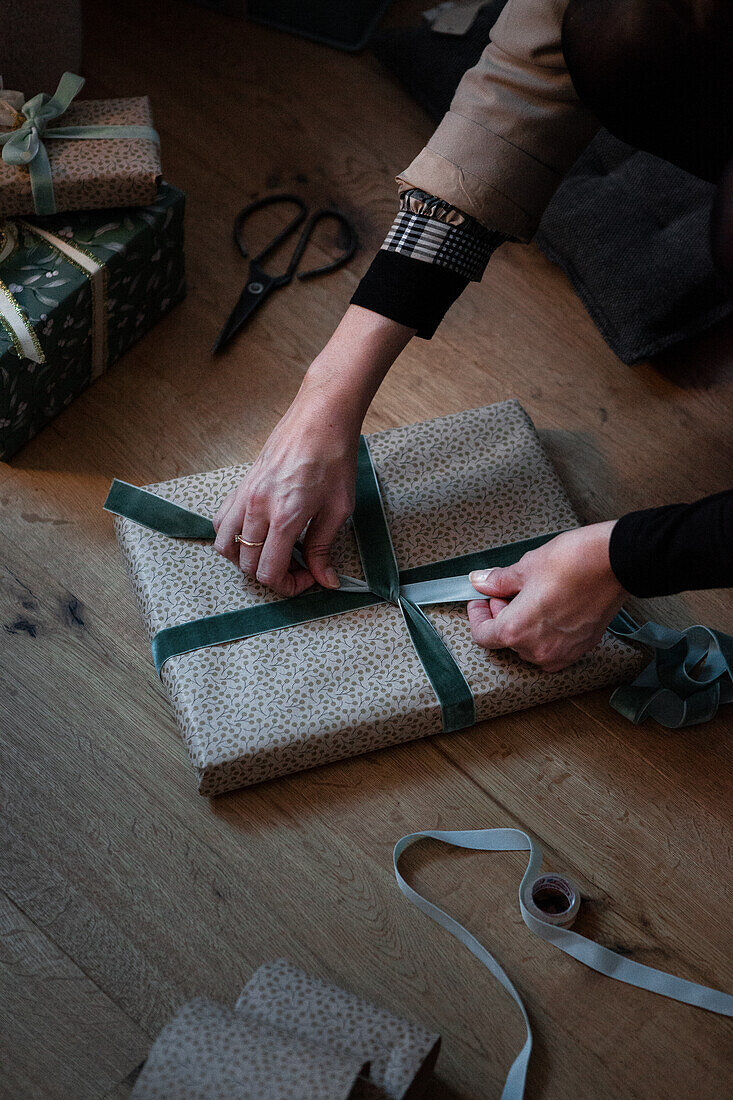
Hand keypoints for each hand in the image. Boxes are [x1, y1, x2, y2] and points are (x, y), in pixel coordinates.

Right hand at [213, 305, 414, 596]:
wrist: (321, 417)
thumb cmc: (335, 458)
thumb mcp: (339, 508)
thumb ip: (325, 547)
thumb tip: (325, 579)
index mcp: (285, 516)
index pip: (269, 572)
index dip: (289, 586)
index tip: (309, 578)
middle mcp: (257, 508)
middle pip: (247, 565)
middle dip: (273, 575)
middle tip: (298, 567)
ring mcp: (245, 495)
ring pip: (225, 546)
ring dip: (246, 559)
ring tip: (272, 553)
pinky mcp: (241, 484)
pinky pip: (222, 521)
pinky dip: (233, 536)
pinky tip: (256, 533)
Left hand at [467, 522, 625, 671]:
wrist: (617, 561)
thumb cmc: (574, 562)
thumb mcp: (526, 567)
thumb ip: (499, 581)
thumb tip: (482, 582)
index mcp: (517, 630)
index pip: (482, 636)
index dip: (477, 616)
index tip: (480, 601)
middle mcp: (538, 649)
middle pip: (507, 641)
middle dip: (502, 616)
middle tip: (508, 591)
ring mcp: (562, 652)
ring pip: (530, 646)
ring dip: (525, 626)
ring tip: (532, 598)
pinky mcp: (582, 647)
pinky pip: (553, 648)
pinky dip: (546, 633)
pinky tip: (551, 609)